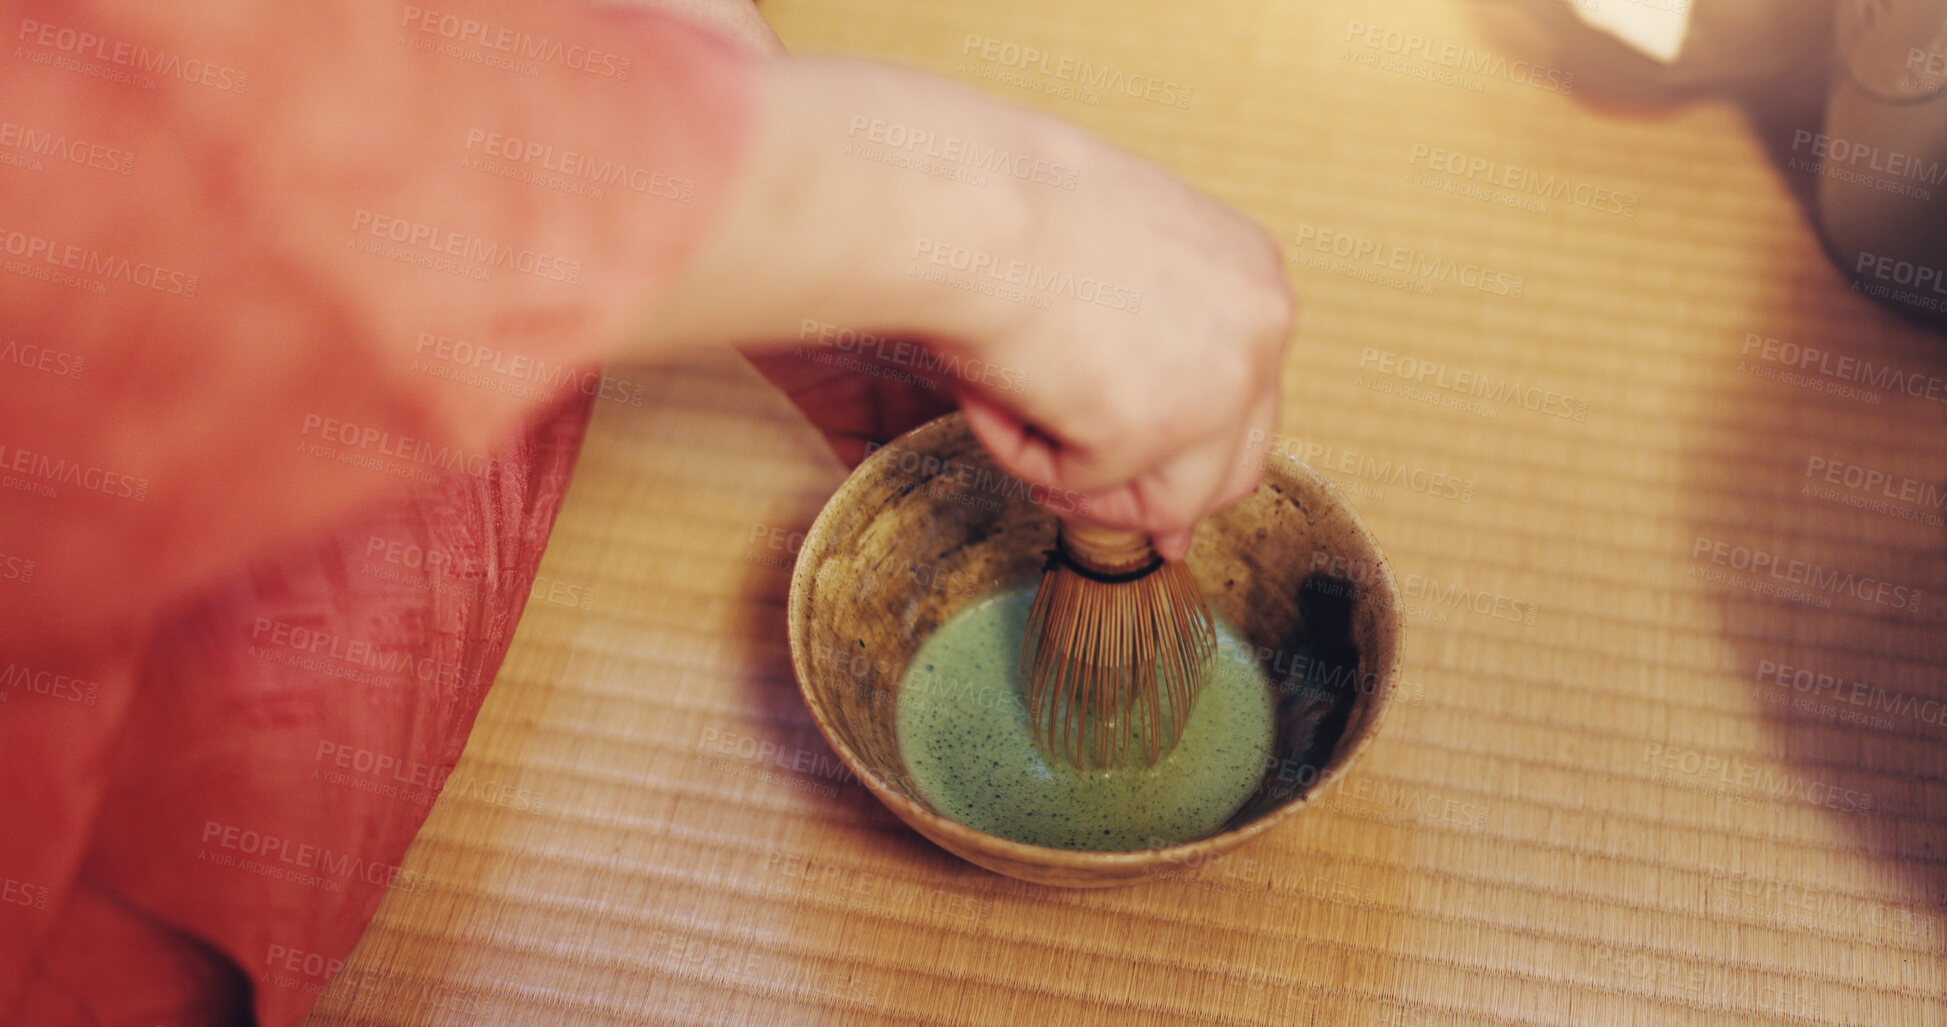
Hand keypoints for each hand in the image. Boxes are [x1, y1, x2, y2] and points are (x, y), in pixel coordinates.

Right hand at [636, 57, 1292, 559]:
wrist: (935, 192)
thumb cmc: (972, 200)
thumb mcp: (1077, 268)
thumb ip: (1123, 357)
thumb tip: (1124, 479)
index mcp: (1243, 268)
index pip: (1246, 407)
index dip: (1168, 451)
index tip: (1109, 461)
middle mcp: (1259, 317)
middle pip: (1227, 472)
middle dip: (1126, 477)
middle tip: (1037, 419)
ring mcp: (1222, 373)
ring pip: (1155, 500)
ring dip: (1065, 455)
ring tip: (1009, 366)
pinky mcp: (1162, 420)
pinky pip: (1088, 498)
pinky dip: (1025, 454)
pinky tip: (998, 367)